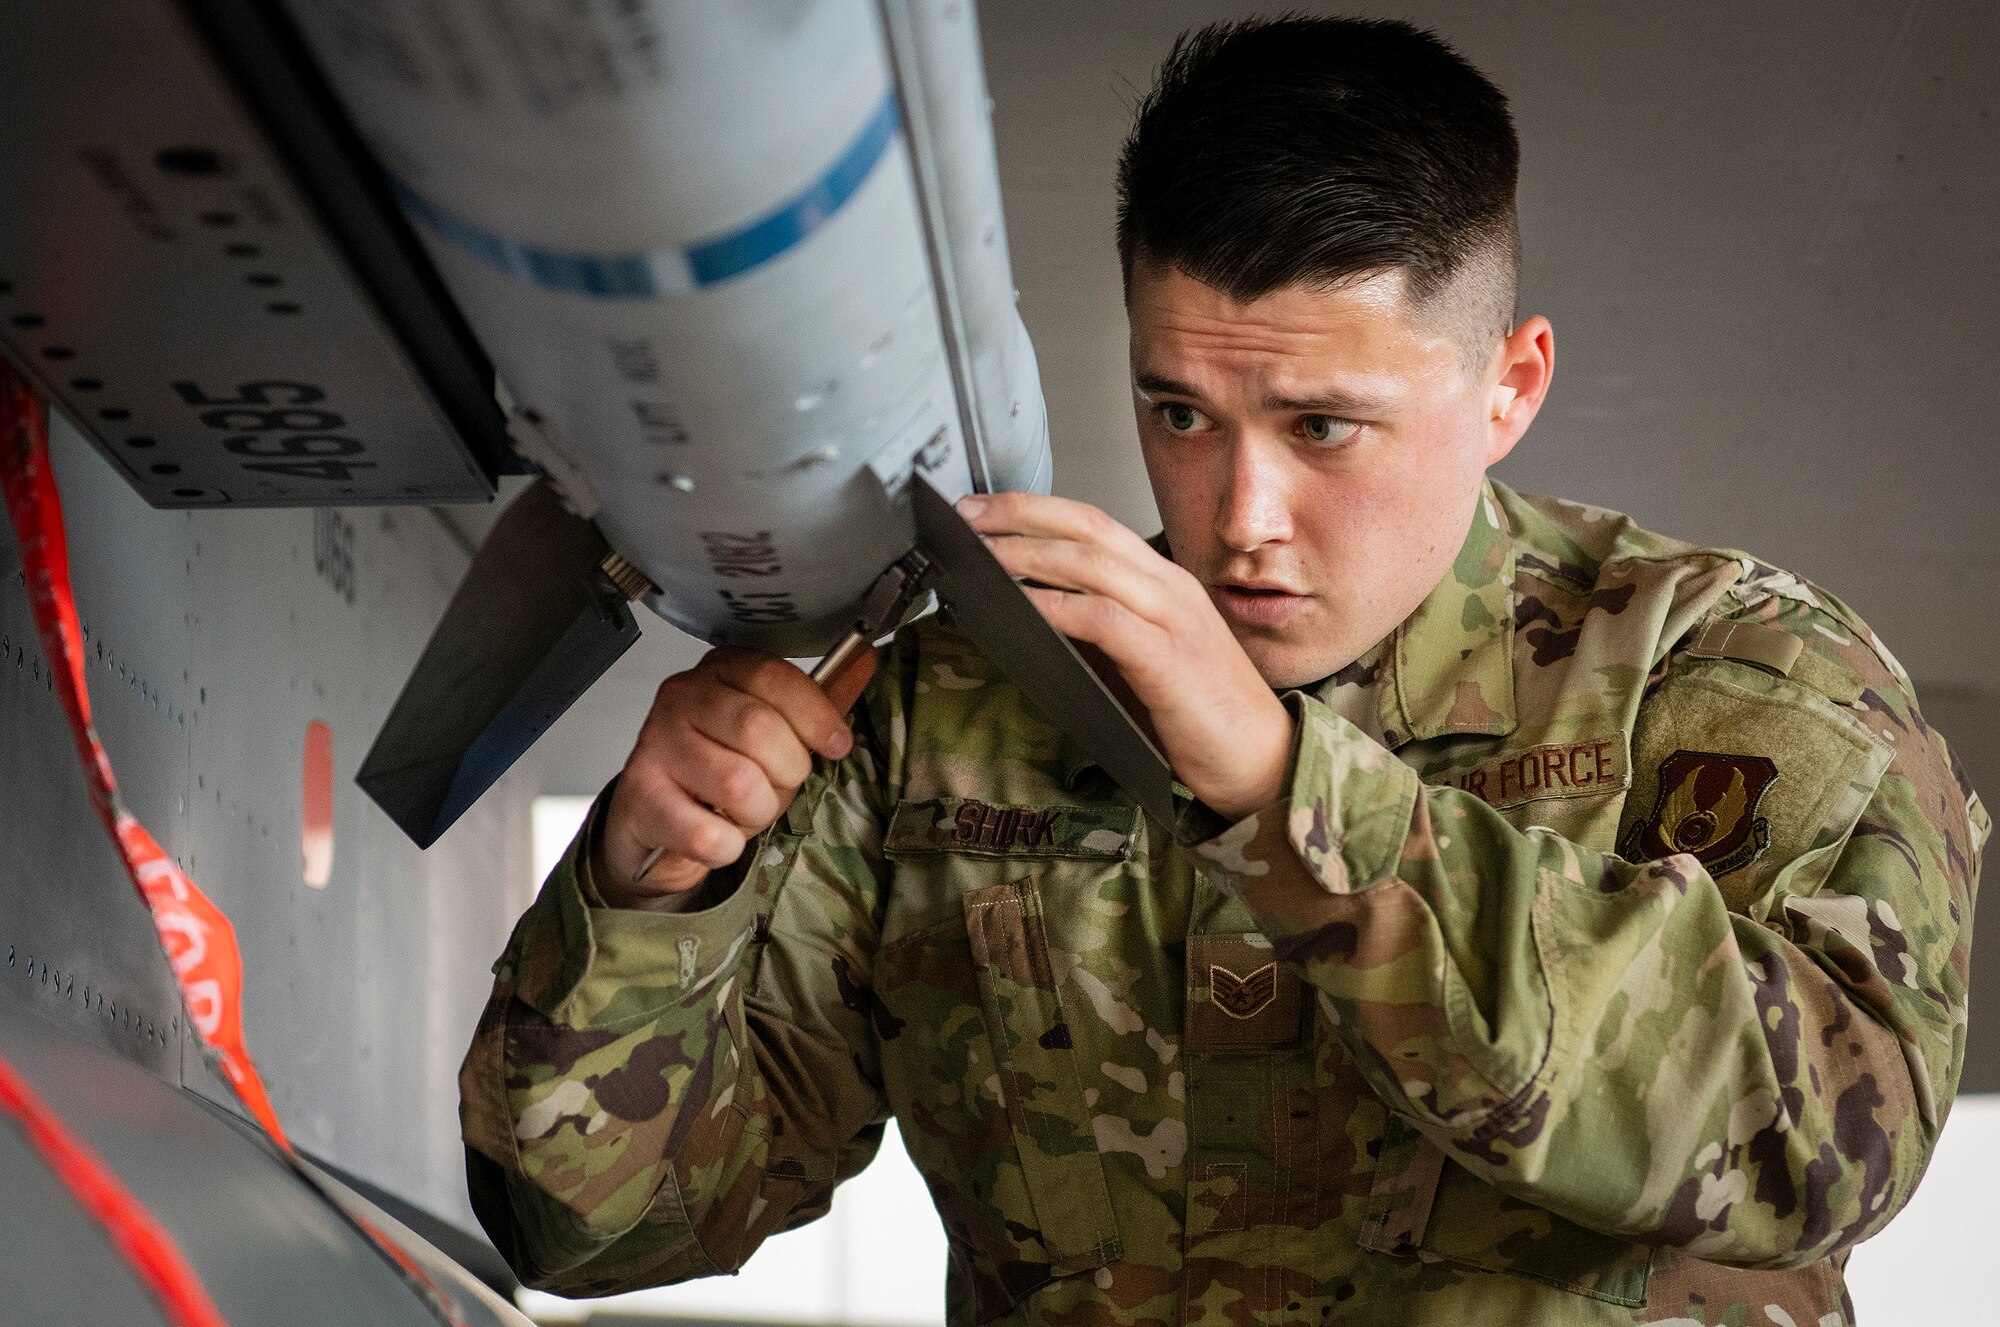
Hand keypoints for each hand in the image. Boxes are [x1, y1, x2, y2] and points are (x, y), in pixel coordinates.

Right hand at [593, 646, 876, 909]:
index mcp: (722, 669)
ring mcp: (655, 744)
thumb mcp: (773, 730)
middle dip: (786, 771)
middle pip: (760, 731)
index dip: (815, 716)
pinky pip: (709, 834)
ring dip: (756, 811)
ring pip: (738, 784)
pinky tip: (717, 833)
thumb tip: (867, 661)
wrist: (656, 817)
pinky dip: (727, 845)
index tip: (836, 745)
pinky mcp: (639, 796)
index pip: (775, 678)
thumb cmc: (724, 766)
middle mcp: (682, 696)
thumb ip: (814, 706)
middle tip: (775, 784)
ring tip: (742, 809)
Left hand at [957, 492, 1292, 818]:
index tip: (983, 509)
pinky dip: (1055, 607)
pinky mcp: (1168, 658)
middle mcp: (1169, 588)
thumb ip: (1093, 631)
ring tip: (980, 555)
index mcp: (1163, 583)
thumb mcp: (1138, 661)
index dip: (1035, 509)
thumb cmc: (1197, 717)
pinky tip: (1020, 607)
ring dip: (1028, 555)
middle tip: (967, 515)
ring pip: (1091, 564)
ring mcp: (1172, 619)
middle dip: (1021, 515)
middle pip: (1088, 529)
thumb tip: (1025, 610)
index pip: (1094, 524)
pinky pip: (1102, 618)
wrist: (1261, 761)